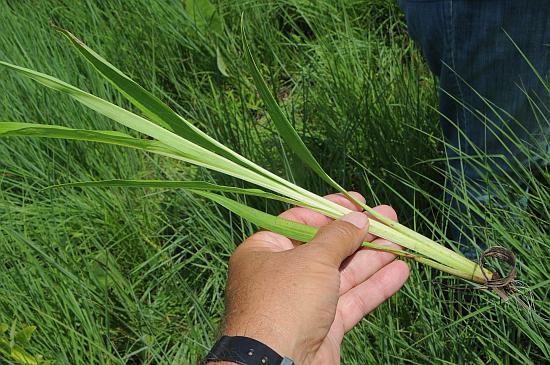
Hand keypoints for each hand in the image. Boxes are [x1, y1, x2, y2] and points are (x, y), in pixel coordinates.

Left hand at [218, 192, 408, 364]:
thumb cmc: (286, 300)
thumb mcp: (312, 259)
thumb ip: (338, 237)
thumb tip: (359, 218)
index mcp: (265, 250)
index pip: (300, 221)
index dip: (330, 210)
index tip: (358, 202)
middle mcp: (283, 273)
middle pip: (326, 247)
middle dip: (359, 233)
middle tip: (389, 218)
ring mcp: (304, 301)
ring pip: (343, 273)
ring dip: (373, 257)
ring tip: (402, 240)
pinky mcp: (324, 325)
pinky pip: (351, 299)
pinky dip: (375, 285)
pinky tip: (400, 270)